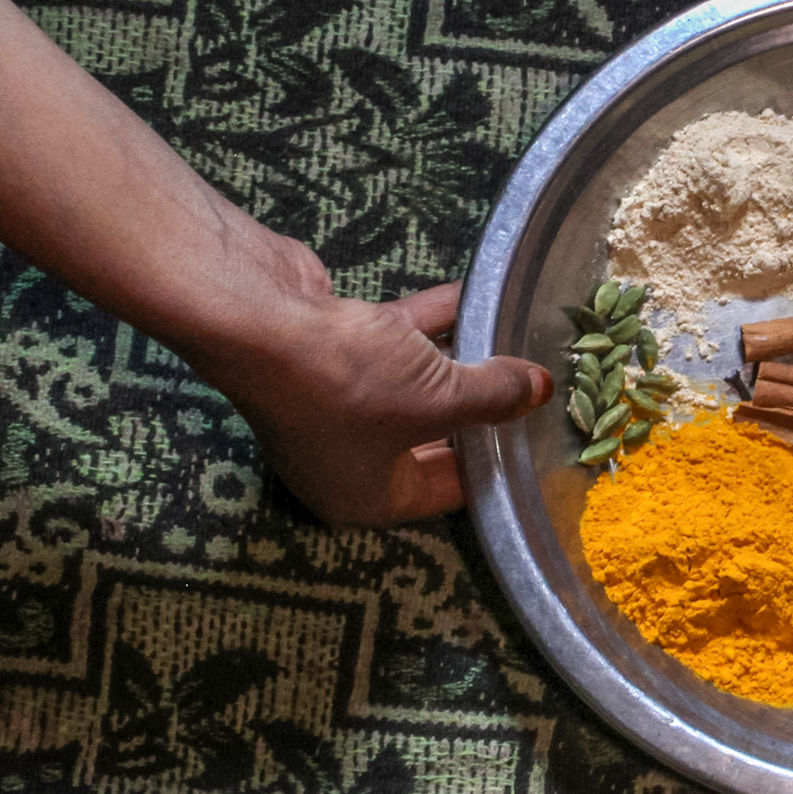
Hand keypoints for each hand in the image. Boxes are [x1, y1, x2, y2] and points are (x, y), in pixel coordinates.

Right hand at [191, 231, 552, 525]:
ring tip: (513, 339)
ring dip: (457, 359)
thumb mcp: (440, 396)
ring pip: (412, 386)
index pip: (448, 491)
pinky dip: (429, 324)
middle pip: (432, 438)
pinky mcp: (327, 349)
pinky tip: (472, 296)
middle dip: (481, 407)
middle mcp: (345, 459)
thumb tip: (540, 392)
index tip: (540, 434)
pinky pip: (392, 343)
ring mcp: (332, 403)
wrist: (252, 315)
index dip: (498, 464)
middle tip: (535, 387)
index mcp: (368, 497)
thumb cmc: (347, 382)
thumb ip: (495, 395)